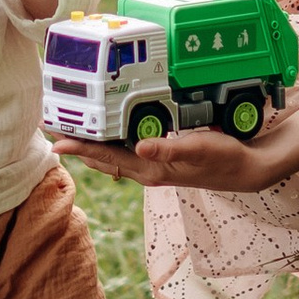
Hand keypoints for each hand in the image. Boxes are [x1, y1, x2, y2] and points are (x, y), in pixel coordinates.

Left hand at [55, 127, 271, 191]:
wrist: (246, 169)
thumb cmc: (224, 157)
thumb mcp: (199, 148)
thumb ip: (169, 148)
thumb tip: (140, 147)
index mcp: (152, 170)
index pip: (108, 158)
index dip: (81, 148)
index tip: (56, 140)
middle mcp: (147, 170)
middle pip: (103, 159)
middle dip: (77, 144)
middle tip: (51, 128)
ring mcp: (153, 166)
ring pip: (112, 157)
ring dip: (90, 144)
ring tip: (69, 130)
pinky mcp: (160, 158)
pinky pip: (126, 151)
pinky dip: (110, 142)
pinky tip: (106, 131)